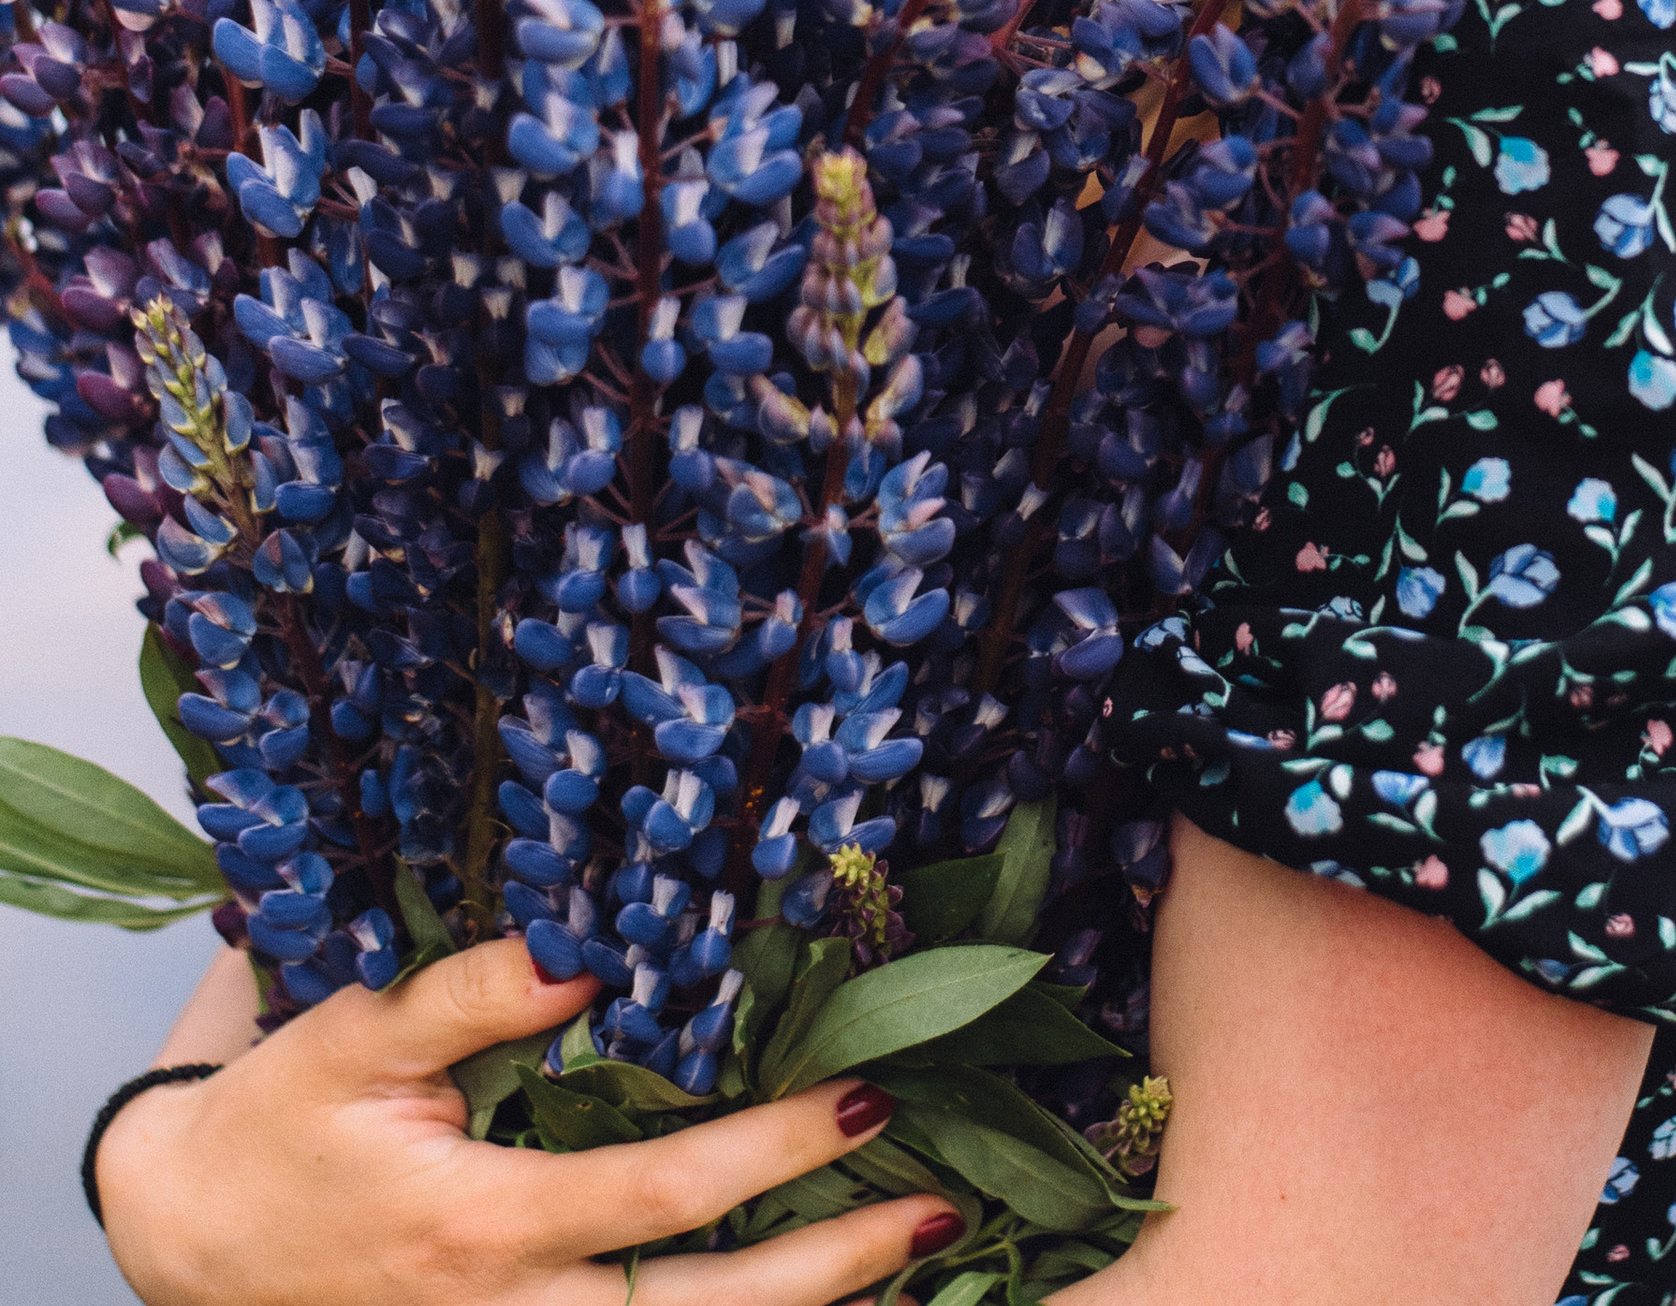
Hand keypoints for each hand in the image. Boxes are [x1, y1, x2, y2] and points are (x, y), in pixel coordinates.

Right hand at [94, 940, 964, 1305]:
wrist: (186, 1232)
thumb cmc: (283, 1122)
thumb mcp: (354, 1035)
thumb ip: (466, 993)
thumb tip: (580, 950)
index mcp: (480, 1226)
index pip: (661, 1195)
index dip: (773, 1153)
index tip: (868, 1098)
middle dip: (831, 1268)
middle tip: (944, 1203)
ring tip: (916, 1259)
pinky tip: (811, 1299)